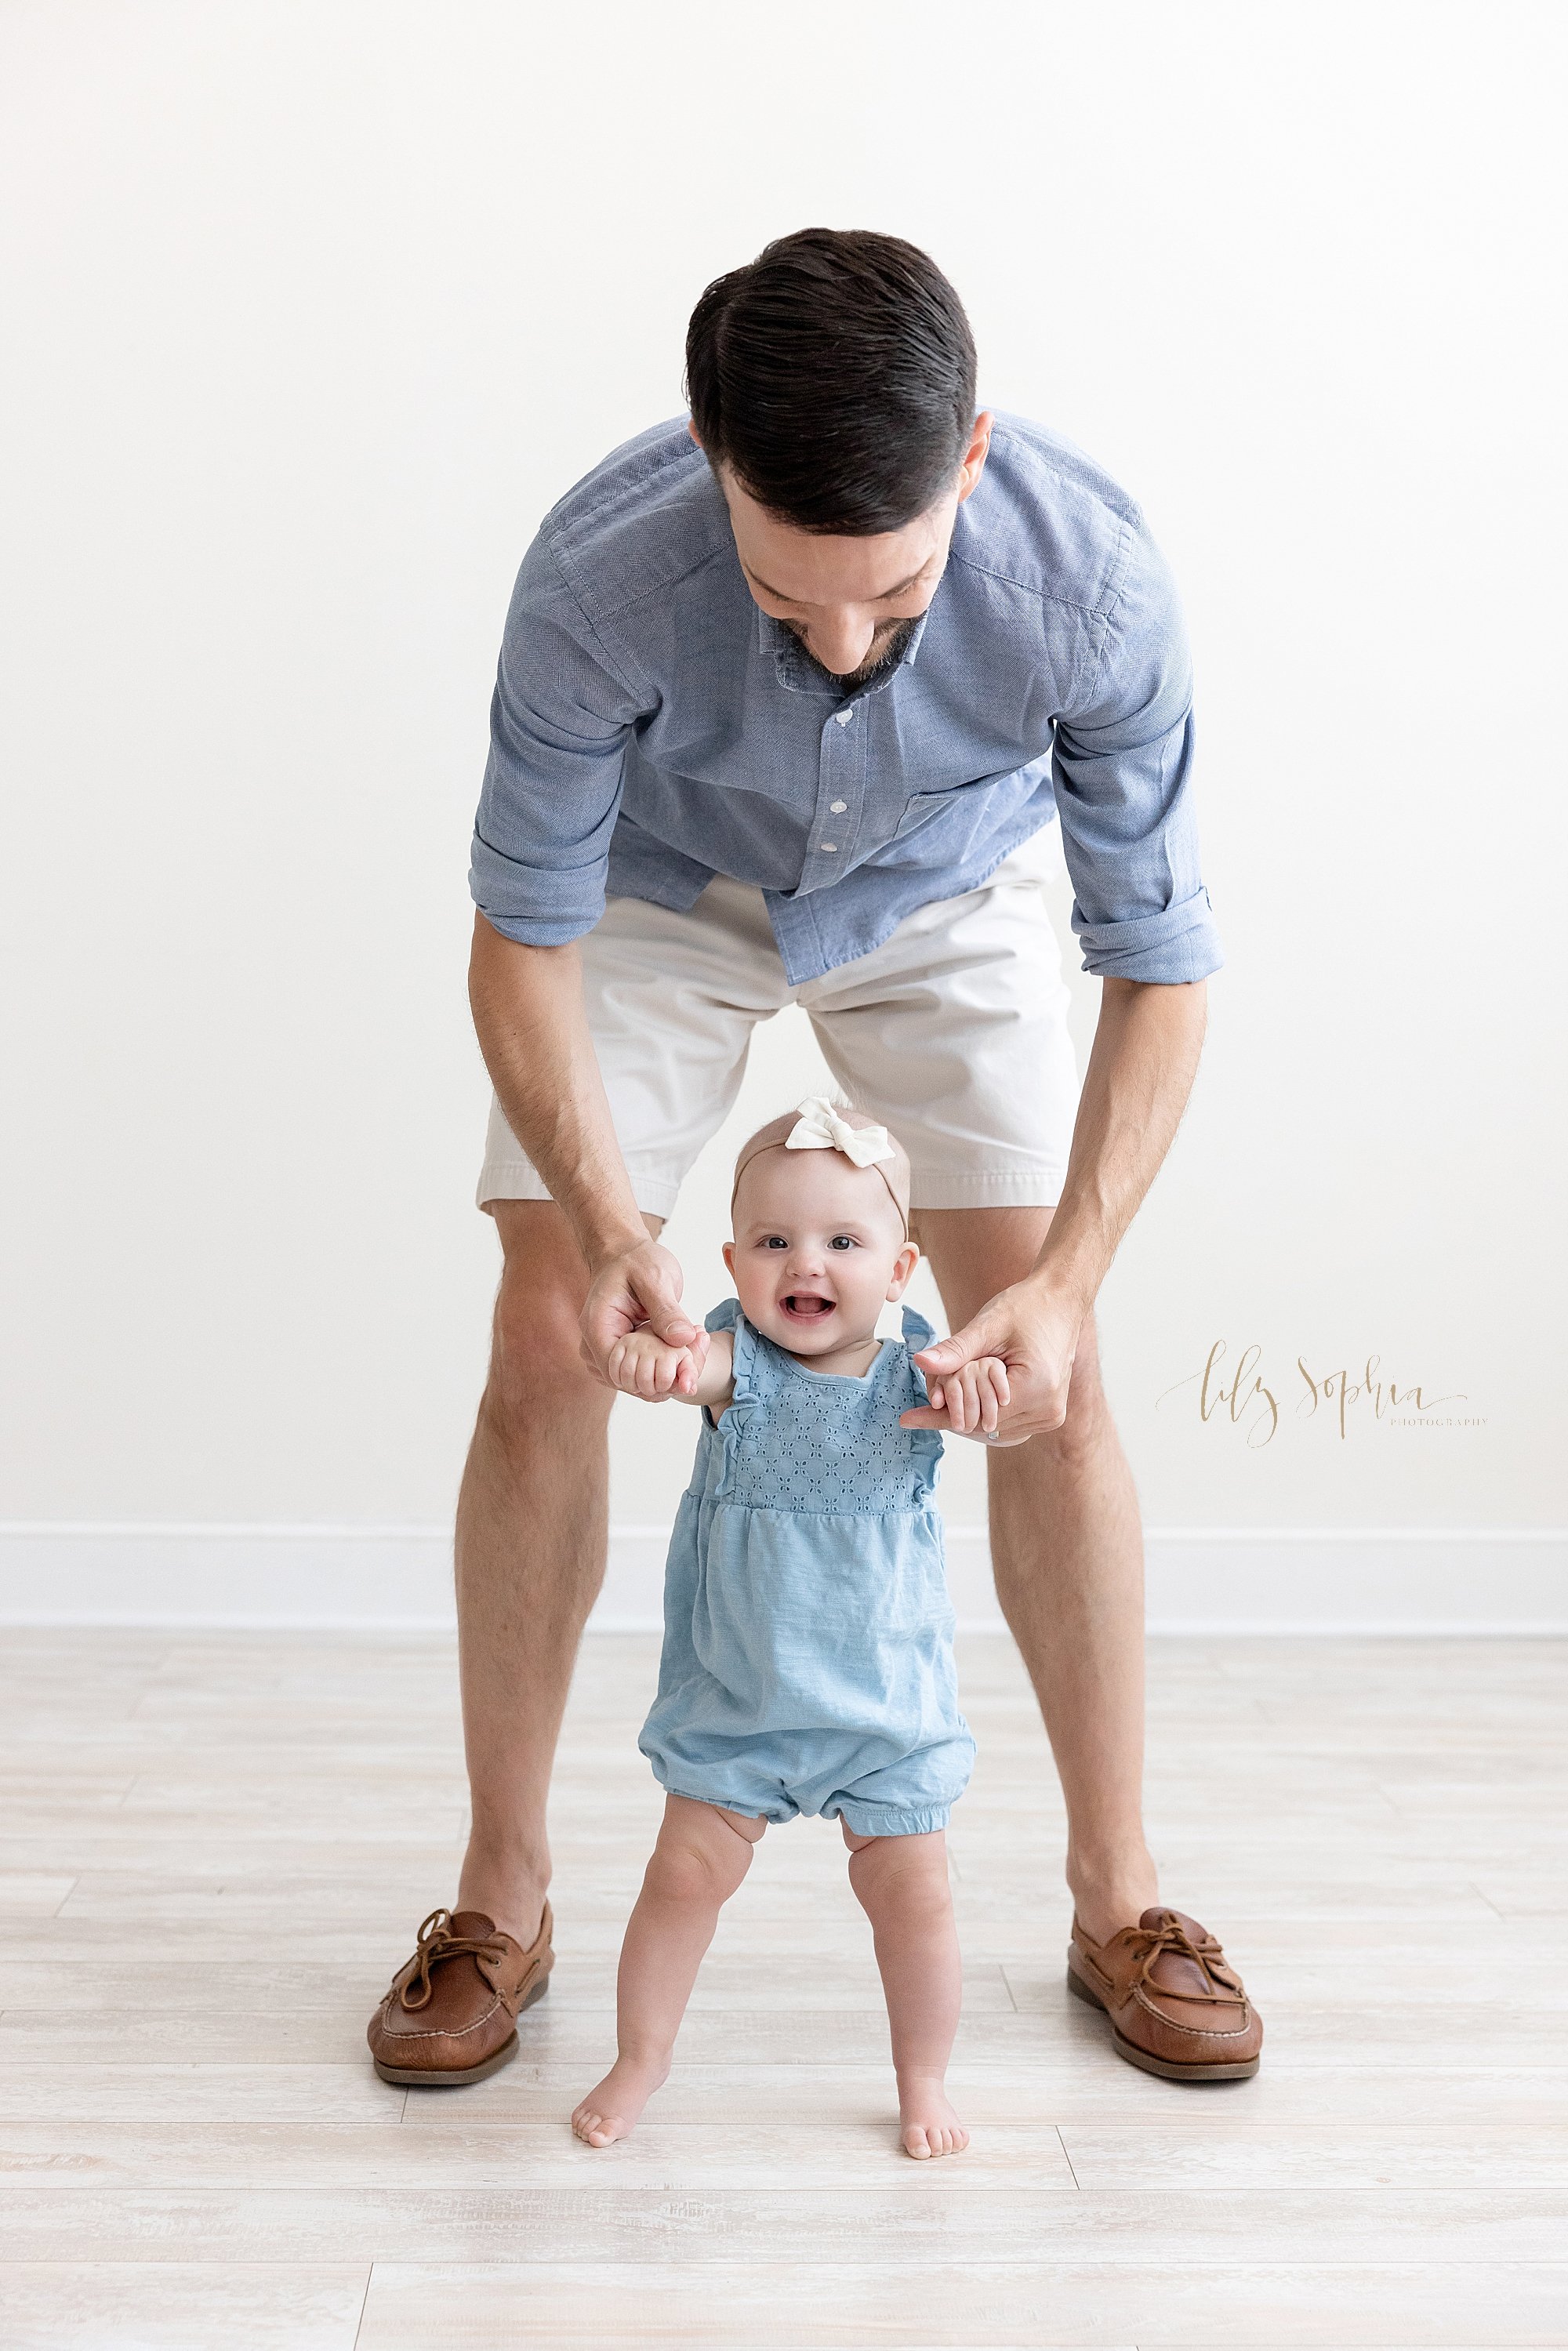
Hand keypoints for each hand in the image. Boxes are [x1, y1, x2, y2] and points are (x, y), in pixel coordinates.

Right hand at [580, 1236, 708, 1394]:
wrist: (626, 1253)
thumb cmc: (637, 1260)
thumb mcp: (655, 1278)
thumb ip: (667, 1310)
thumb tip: (685, 1339)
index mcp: (598, 1327)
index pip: (618, 1371)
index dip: (652, 1378)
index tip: (685, 1370)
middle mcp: (596, 1344)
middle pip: (627, 1381)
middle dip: (664, 1379)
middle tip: (698, 1356)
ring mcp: (607, 1349)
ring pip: (635, 1381)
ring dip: (666, 1375)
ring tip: (696, 1350)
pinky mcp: (621, 1351)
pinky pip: (640, 1370)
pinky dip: (663, 1367)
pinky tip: (685, 1352)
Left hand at [902, 1276, 1085, 1443]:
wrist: (1060, 1301)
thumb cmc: (1026, 1307)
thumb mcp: (987, 1326)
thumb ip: (955, 1350)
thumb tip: (920, 1362)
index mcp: (1037, 1388)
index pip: (977, 1416)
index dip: (941, 1416)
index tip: (908, 1418)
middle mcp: (1049, 1410)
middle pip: (984, 1427)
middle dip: (953, 1414)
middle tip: (924, 1402)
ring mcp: (1052, 1415)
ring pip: (994, 1430)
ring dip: (969, 1414)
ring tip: (946, 1395)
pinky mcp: (1050, 1414)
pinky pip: (1008, 1425)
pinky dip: (985, 1413)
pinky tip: (967, 1399)